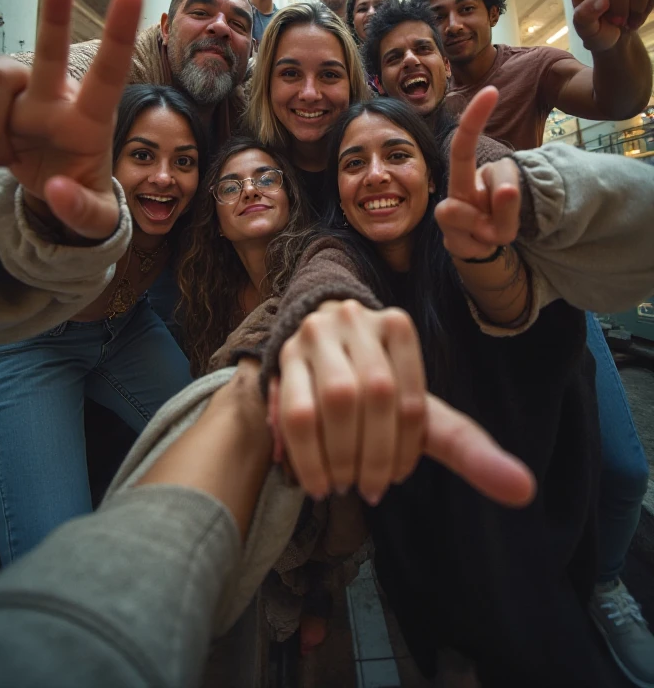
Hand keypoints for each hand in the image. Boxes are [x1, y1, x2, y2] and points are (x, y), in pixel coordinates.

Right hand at [0, 0, 142, 238]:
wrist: (44, 184)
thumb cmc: (77, 190)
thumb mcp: (94, 219)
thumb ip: (83, 212)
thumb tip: (56, 189)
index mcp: (89, 119)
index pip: (110, 75)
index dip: (118, 35)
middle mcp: (53, 95)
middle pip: (49, 54)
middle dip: (56, 17)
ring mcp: (15, 90)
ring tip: (1, 157)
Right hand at [270, 299, 534, 508]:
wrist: (317, 353)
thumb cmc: (377, 389)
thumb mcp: (420, 411)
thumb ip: (468, 448)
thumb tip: (526, 491)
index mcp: (398, 327)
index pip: (411, 400)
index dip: (405, 450)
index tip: (395, 478)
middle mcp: (358, 320)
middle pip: (376, 395)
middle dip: (373, 455)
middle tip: (368, 490)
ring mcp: (318, 334)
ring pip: (334, 400)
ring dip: (339, 457)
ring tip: (342, 486)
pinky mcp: (285, 355)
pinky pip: (296, 412)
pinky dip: (309, 456)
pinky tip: (316, 481)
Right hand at [435, 86, 519, 259]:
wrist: (477, 252)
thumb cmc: (491, 221)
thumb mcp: (509, 209)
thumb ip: (507, 203)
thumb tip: (504, 192)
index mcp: (465, 176)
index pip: (464, 145)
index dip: (474, 118)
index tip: (491, 91)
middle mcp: (454, 191)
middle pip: (460, 159)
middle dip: (473, 131)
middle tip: (501, 145)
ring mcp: (447, 216)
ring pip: (480, 209)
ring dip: (500, 221)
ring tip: (494, 229)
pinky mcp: (450, 241)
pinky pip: (481, 237)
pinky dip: (491, 240)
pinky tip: (483, 243)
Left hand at [541, 0, 652, 51]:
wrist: (621, 41)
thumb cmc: (598, 33)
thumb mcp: (587, 34)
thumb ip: (585, 20)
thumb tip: (599, 0)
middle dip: (619, 5)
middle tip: (615, 21)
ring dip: (634, 10)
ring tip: (626, 19)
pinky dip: (647, 9)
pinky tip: (638, 13)